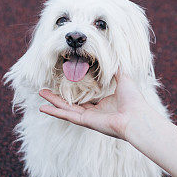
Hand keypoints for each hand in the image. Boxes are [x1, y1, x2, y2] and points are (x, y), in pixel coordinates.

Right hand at [39, 72, 155, 141]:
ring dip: (53, 102)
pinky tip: (43, 108)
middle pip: (72, 103)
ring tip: (40, 94)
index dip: (76, 90)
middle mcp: (96, 111)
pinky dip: (55, 112)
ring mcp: (89, 117)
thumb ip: (116, 69)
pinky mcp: (86, 121)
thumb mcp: (124, 78)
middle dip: (58, 96)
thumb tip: (114, 55)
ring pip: (66, 109)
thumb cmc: (133, 99)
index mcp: (104, 103)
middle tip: (46, 89)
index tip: (66, 82)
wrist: (136, 116)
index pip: (87, 97)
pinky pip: (67, 115)